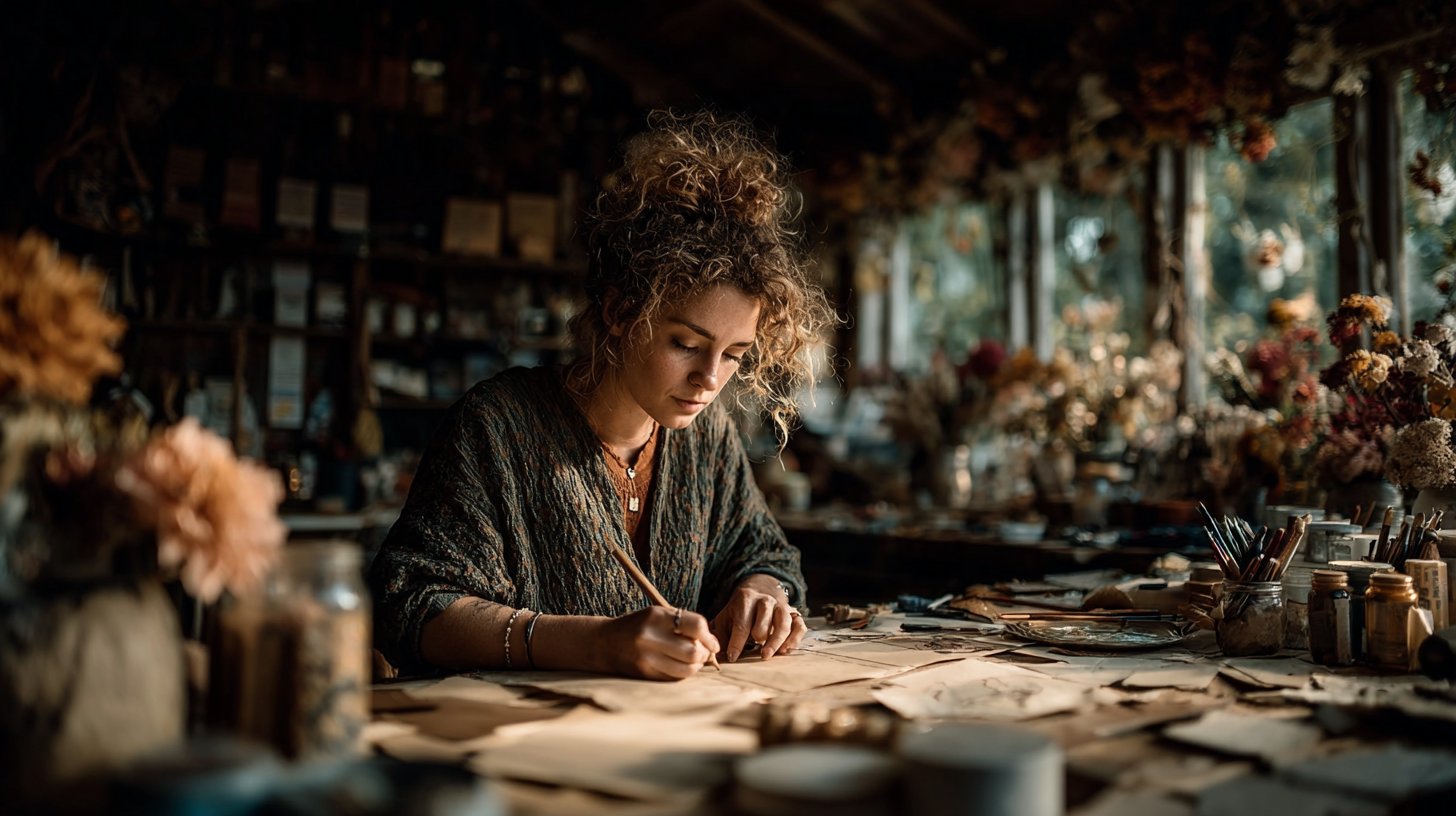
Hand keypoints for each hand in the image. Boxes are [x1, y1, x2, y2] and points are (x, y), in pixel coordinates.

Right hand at [595, 606, 720, 680]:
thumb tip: (712, 644)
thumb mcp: (657, 615)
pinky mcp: (644, 674)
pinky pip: (674, 678)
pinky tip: (680, 668)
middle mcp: (650, 637)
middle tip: (704, 654)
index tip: (713, 644)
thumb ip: (683, 624)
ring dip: (696, 667)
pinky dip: (683, 674)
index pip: (696, 625)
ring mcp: (646, 658)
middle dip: (704, 655)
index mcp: (656, 616)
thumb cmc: (638, 626)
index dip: (709, 637)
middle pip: (693, 651)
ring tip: (693, 662)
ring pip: (686, 669)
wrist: (603, 643)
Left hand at [710, 577, 807, 661]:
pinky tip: (785, 650)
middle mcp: (765, 601)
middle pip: (765, 620)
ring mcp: (781, 607)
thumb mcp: (725, 617)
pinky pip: (799, 626)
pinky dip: (794, 639)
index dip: (737, 643)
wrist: (759, 591)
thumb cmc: (739, 611)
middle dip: (759, 637)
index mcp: (745, 599)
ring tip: (768, 655)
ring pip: (784, 622)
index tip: (732, 658)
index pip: (742, 624)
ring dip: (777, 641)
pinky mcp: (794, 614)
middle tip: (755, 652)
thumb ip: (720, 635)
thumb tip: (714, 656)